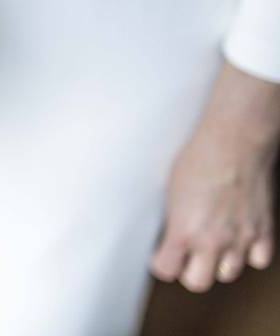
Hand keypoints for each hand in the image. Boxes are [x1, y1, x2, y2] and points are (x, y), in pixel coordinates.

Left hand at [151, 61, 279, 291]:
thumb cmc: (198, 158)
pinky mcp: (263, 231)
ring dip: (218, 262)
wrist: (234, 141)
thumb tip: (169, 236)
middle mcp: (213, 241)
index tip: (161, 255)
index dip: (161, 263)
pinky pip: (257, 260)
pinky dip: (249, 253)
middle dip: (189, 271)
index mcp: (183, 231)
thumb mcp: (171, 192)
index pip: (166, 270)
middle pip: (197, 282)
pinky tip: (239, 237)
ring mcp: (241, 239)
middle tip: (186, 255)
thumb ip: (172, 220)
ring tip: (212, 242)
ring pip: (228, 274)